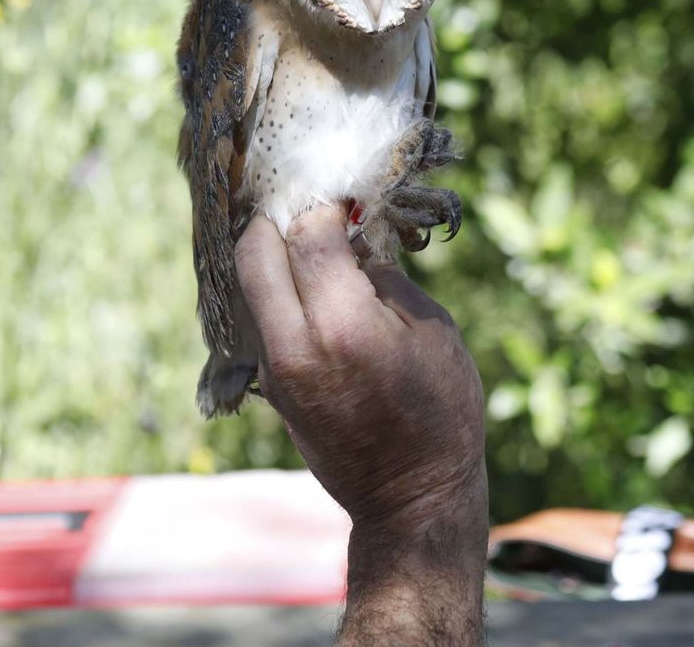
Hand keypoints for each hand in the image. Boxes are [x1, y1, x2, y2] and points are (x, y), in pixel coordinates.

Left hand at [235, 202, 486, 644]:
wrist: (411, 496)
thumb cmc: (441, 409)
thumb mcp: (432, 329)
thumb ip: (383, 276)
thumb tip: (351, 238)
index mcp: (344, 325)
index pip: (307, 234)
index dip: (325, 206)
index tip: (344, 199)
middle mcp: (296, 344)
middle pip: (255, 251)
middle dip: (279, 220)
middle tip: (311, 209)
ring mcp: (276, 368)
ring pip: (252, 284)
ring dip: (276, 255)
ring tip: (314, 245)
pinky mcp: (272, 386)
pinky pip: (261, 317)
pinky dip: (280, 291)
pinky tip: (314, 287)